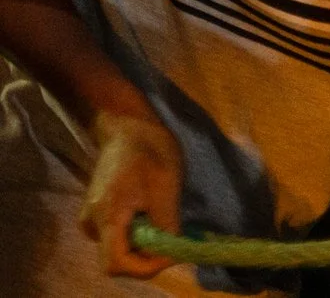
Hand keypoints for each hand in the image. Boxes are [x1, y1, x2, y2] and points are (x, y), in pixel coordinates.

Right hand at [80, 109, 183, 278]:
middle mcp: (91, 223)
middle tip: (173, 241)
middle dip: (146, 258)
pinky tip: (152, 216)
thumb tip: (170, 252)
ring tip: (164, 222)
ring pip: (117, 248)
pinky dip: (136, 235)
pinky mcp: (96, 212)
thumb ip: (166, 224)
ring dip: (142, 245)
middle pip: (116, 260)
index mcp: (107, 217)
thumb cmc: (150, 150)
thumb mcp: (167, 187)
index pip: (117, 264)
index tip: (172, 256)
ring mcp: (91, 218)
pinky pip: (116, 236)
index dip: (146, 268)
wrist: (128, 126)